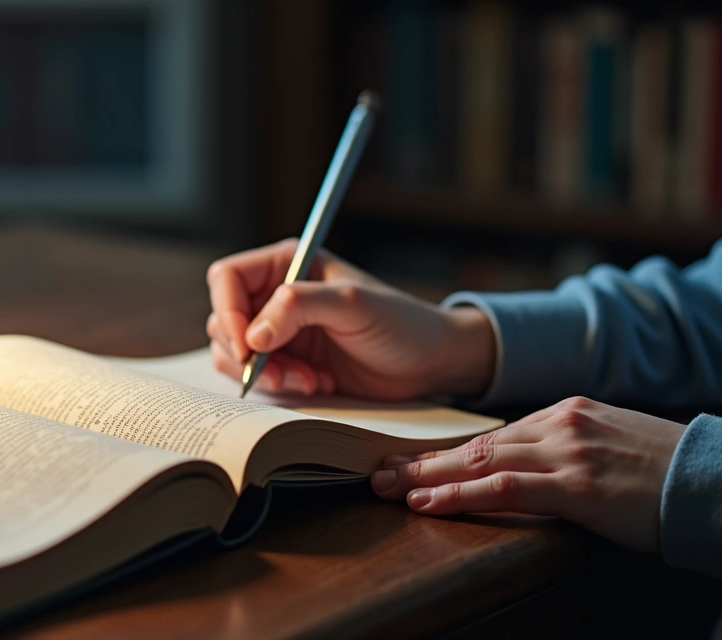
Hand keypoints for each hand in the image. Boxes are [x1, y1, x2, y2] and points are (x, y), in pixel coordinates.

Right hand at [206, 238, 495, 399]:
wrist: (430, 363)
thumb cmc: (400, 323)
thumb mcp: (353, 304)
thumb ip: (298, 307)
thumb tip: (252, 335)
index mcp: (287, 264)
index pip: (227, 279)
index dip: (229, 312)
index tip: (247, 346)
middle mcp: (275, 295)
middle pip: (224, 319)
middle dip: (246, 352)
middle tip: (280, 373)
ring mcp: (279, 330)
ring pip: (234, 352)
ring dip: (264, 373)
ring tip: (307, 380)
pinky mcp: (287, 362)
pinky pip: (256, 376)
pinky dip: (278, 386)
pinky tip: (316, 383)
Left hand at [371, 397, 687, 551]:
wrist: (716, 479)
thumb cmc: (665, 470)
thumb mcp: (608, 445)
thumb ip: (563, 449)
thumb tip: (520, 467)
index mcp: (566, 413)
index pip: (492, 435)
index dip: (448, 453)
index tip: (412, 464)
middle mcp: (560, 424)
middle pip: (476, 443)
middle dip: (423, 461)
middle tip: (378, 474)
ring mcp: (567, 451)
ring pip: (480, 461)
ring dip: (428, 477)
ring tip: (388, 489)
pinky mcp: (576, 484)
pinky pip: (503, 487)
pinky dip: (460, 494)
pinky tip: (428, 501)